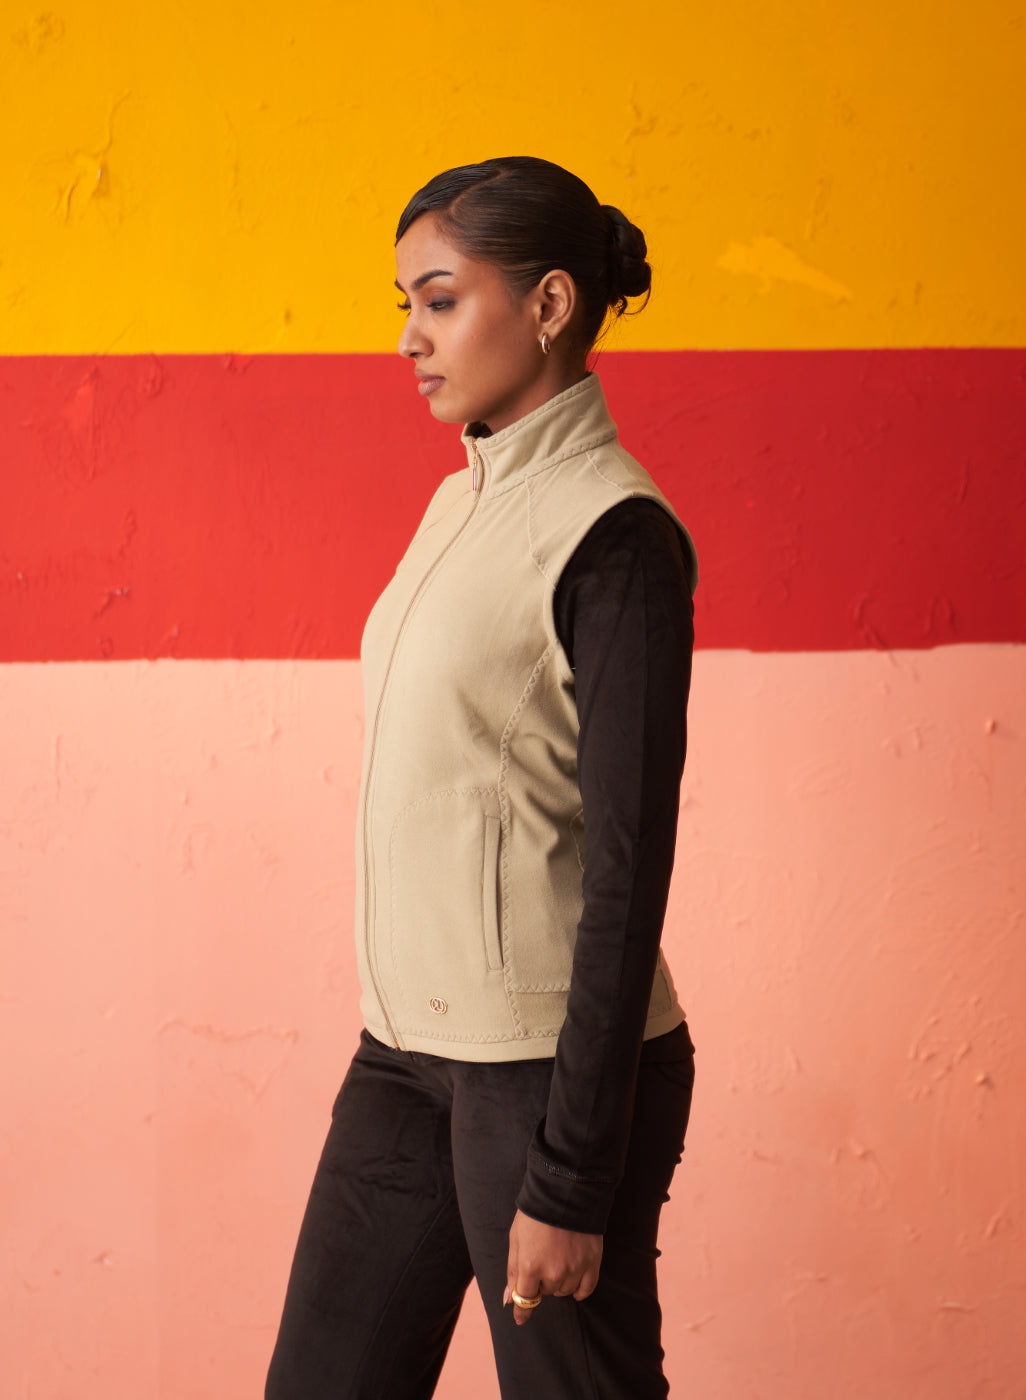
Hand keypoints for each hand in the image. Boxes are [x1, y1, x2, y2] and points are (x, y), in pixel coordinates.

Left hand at [503, 1209, 602, 1325]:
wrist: (564, 1191)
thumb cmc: (535, 1214)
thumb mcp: (515, 1238)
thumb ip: (513, 1270)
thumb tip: (509, 1298)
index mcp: (530, 1266)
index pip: (525, 1299)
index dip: (522, 1310)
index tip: (520, 1318)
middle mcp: (553, 1273)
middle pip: (547, 1292)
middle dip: (542, 1281)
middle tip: (543, 1260)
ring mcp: (575, 1269)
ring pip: (565, 1291)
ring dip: (560, 1283)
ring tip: (559, 1261)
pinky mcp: (592, 1262)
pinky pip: (587, 1288)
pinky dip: (580, 1290)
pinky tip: (576, 1286)